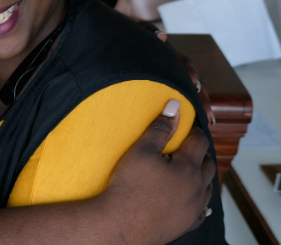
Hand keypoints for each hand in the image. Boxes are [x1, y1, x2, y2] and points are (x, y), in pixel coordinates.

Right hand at [103, 100, 214, 244]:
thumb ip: (160, 127)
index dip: (193, 130)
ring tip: (192, 170)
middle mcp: (197, 188)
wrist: (121, 224)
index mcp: (188, 167)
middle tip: (189, 146)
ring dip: (203, 176)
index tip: (186, 125)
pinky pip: (202, 211)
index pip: (199, 141)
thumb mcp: (141, 150)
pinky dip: (201, 202)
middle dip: (201, 153)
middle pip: (208, 164)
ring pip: (208, 188)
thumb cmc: (129, 185)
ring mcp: (194, 208)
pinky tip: (199, 202)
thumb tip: (175, 106)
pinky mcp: (187, 223)